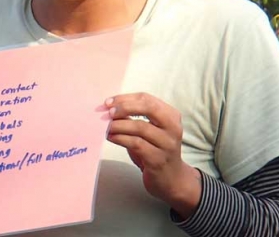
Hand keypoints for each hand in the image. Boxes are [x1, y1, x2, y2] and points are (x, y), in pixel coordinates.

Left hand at [105, 93, 201, 217]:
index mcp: (171, 116)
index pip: (146, 98)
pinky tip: (111, 137)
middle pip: (148, 108)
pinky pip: (136, 144)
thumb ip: (134, 118)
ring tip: (106, 126)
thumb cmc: (155, 150)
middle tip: (108, 112)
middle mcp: (172, 128)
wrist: (171, 180)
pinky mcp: (158, 159)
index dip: (125, 98)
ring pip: (140, 127)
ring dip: (119, 125)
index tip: (108, 102)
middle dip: (125, 107)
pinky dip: (120, 138)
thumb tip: (109, 108)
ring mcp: (167, 144)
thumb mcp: (148, 131)